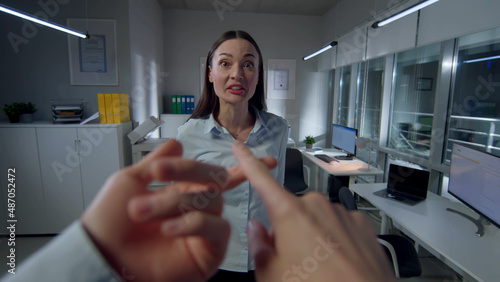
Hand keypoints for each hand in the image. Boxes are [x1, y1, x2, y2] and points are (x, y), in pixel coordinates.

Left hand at [82, 139, 275, 281]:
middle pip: (215, 179)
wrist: (102, 256)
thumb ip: (157, 161)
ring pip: (212, 201)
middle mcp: (196, 208)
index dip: (195, 165)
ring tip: (142, 211)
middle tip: (157, 173)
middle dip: (189, 171)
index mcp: (181, 191)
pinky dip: (193, 223)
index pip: (203, 171)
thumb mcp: (130, 182)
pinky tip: (167, 229)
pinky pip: (219, 229)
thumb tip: (176, 144)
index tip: (160, 168)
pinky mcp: (210, 252)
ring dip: (174, 202)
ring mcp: (204, 230)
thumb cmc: (110, 222)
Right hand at [232, 141, 395, 281]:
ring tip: (318, 268)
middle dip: (287, 230)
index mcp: (290, 214)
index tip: (241, 147)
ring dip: (312, 237)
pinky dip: (333, 242)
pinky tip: (336, 264)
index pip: (262, 180)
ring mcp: (341, 213)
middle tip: (291, 260)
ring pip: (315, 220)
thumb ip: (259, 246)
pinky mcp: (360, 224)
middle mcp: (317, 206)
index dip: (248, 162)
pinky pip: (338, 227)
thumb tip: (256, 229)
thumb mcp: (271, 275)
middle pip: (290, 211)